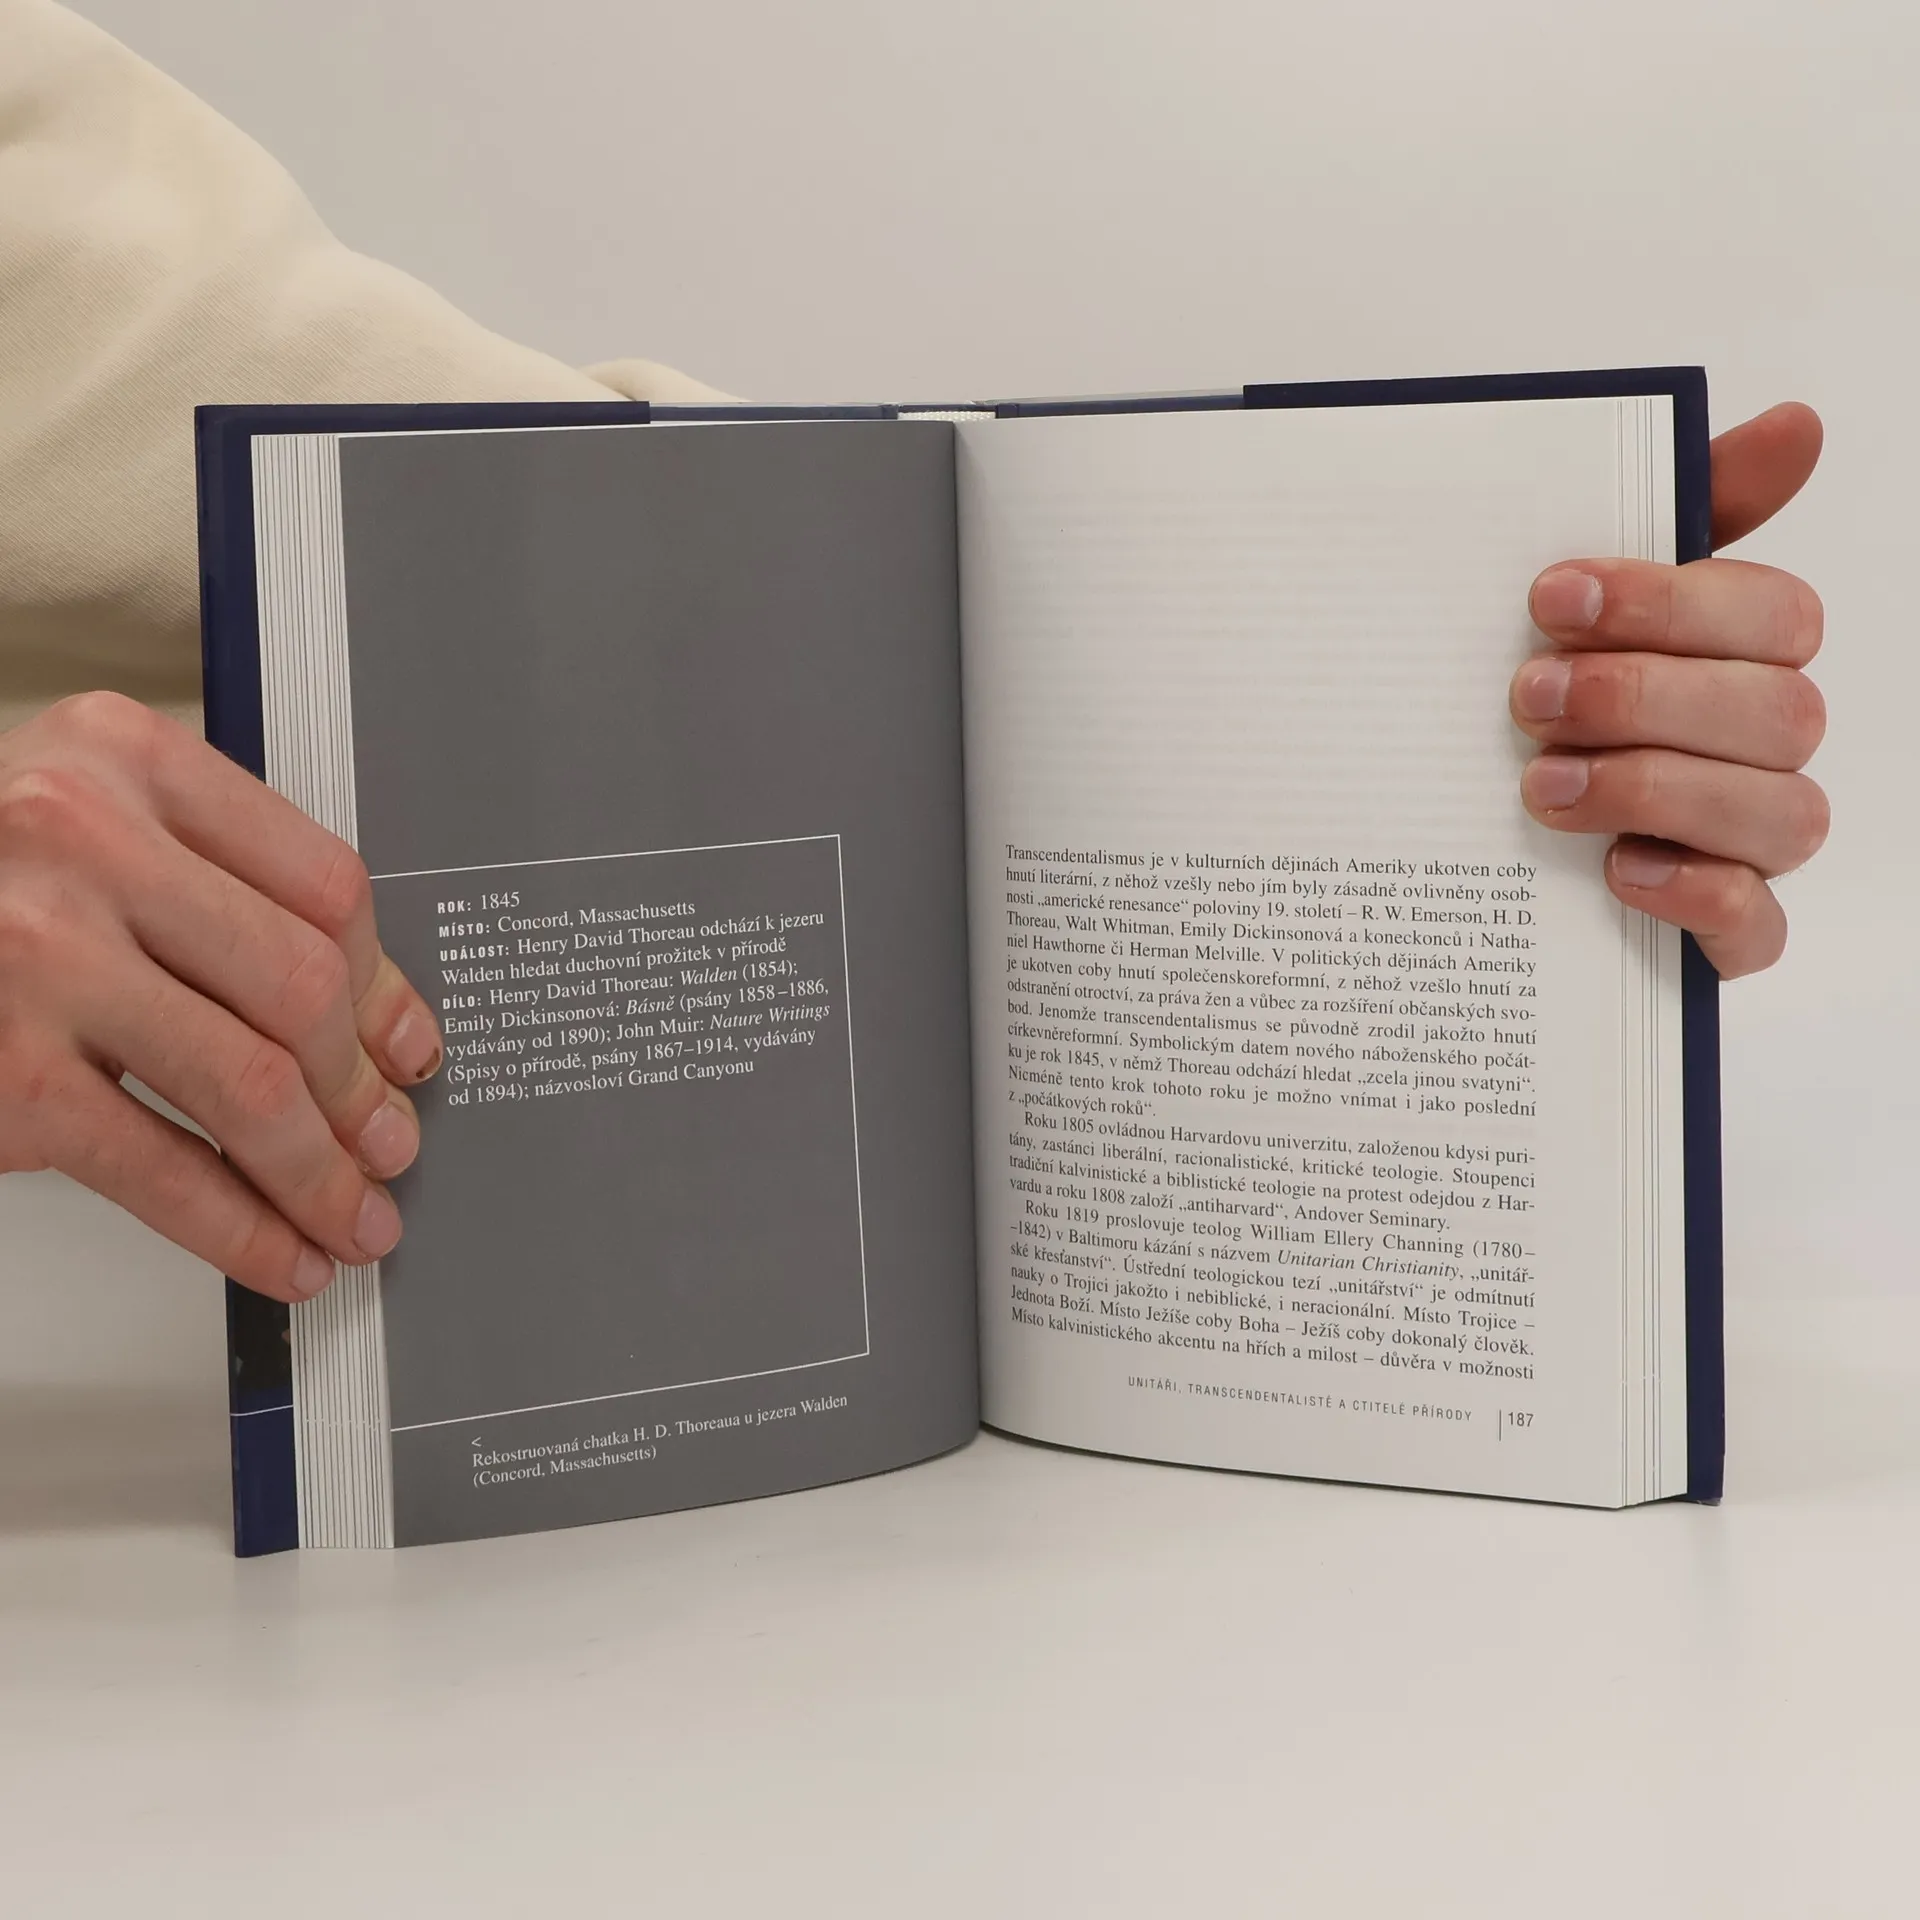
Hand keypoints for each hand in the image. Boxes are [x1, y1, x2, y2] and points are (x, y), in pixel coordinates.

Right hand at [0, 693, 442, 1299]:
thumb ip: (222, 895)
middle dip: (360, 1090)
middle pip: (300, 985)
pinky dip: (241, 1228)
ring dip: (320, 1174)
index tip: (408, 1047)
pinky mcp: (4, 1075)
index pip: (323, 883)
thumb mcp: (91, 833)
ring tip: (353, 1215)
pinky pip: (161, 1166)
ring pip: (250, 1084)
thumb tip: (376, 1027)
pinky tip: (283, 1253)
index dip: (385, 987)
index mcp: (125, 758)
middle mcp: (79, 840)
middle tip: (388, 1144)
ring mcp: (35, 958)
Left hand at [1511, 402, 1826, 977]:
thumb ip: (1681, 514)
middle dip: (1644, 696)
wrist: (1460, 842)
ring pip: (1783, 813)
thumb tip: (1800, 424)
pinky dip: (1695, 895)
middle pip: (1778, 710)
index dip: (1666, 601)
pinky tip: (1617, 869)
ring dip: (1657, 788)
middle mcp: (1767, 748)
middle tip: (1526, 694)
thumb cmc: (1548, 699)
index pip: (1774, 612)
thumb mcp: (1582, 605)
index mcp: (1747, 657)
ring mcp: (1754, 844)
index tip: (1547, 595)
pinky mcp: (1725, 933)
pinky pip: (1756, 926)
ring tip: (1540, 786)